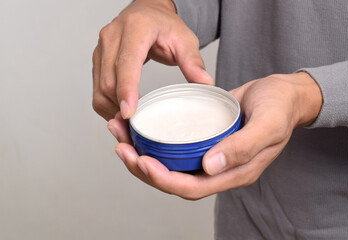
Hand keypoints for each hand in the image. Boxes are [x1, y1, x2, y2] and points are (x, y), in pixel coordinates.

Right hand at [92, 0, 213, 120]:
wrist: (147, 12)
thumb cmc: (164, 24)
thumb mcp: (184, 39)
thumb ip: (193, 62)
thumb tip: (205, 84)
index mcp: (135, 28)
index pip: (126, 61)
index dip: (126, 89)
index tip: (129, 112)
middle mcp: (112, 37)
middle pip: (109, 80)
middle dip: (120, 107)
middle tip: (136, 128)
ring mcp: (101, 49)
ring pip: (100, 88)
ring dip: (112, 109)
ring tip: (130, 124)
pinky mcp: (98, 60)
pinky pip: (97, 89)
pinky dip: (107, 105)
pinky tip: (122, 112)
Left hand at [110, 72, 321, 199]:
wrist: (283, 94)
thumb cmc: (279, 108)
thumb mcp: (268, 124)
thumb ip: (243, 147)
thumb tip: (210, 167)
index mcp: (234, 173)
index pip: (193, 187)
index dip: (165, 180)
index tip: (142, 161)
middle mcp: (219, 169)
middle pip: (175, 180)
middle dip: (144, 169)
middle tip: (122, 148)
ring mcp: (211, 155)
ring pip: (171, 164)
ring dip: (144, 155)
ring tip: (121, 137)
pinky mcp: (204, 139)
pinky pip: (176, 146)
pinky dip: (155, 141)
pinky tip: (139, 129)